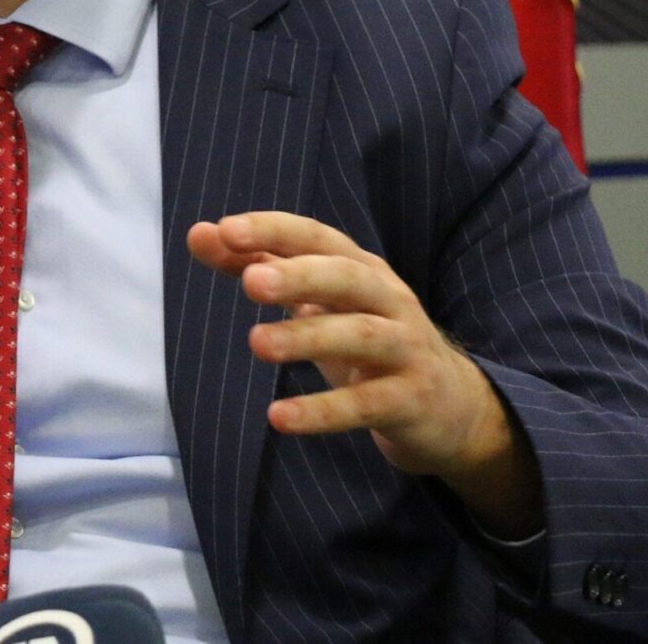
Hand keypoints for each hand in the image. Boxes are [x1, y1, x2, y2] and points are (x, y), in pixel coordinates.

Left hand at [186, 211, 540, 536]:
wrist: (449, 405)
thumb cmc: (366, 339)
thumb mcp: (318, 301)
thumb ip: (259, 266)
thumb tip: (199, 234)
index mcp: (360, 267)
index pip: (316, 237)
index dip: (273, 231)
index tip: (225, 231)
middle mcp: (387, 298)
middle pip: (345, 278)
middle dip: (298, 276)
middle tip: (251, 283)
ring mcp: (404, 348)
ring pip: (360, 335)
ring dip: (308, 337)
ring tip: (257, 343)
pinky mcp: (410, 400)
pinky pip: (366, 404)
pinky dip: (324, 411)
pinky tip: (280, 416)